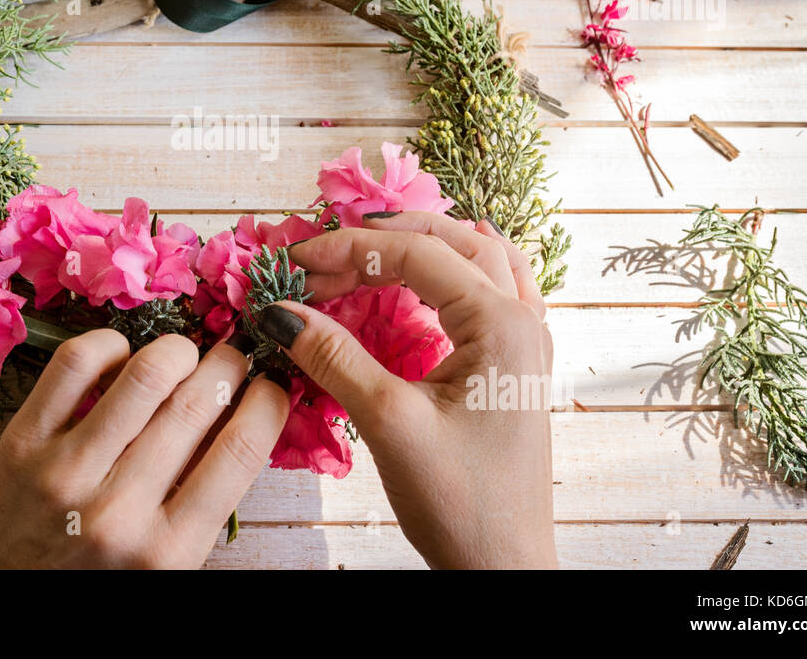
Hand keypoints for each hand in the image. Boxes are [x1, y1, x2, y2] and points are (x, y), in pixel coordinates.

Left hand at [0, 330, 289, 568]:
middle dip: (230, 365)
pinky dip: (111, 343)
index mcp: (168, 550)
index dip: (269, 401)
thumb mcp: (167, 557)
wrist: (7, 586)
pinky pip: (77, 362)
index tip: (273, 384)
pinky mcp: (24, 440)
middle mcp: (118, 512)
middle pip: (197, 404)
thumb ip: (205, 497)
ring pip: (145, 374)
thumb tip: (250, 411)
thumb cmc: (100, 570)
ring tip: (184, 355)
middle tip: (234, 359)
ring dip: (178, 350)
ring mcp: (66, 472)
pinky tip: (123, 355)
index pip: (240, 451)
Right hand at [268, 213, 556, 568]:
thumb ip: (333, 357)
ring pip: (482, 256)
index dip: (349, 249)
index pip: (418, 255)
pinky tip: (425, 280)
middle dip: (382, 239)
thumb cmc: (459, 501)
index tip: (295, 263)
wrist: (503, 566)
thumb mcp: (388, 422)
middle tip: (322, 254)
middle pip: (453, 241)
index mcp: (502, 325)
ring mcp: (527, 342)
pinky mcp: (517, 364)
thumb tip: (279, 312)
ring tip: (369, 248)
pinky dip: (454, 269)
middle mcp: (524, 321)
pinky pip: (495, 288)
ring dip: (424, 244)